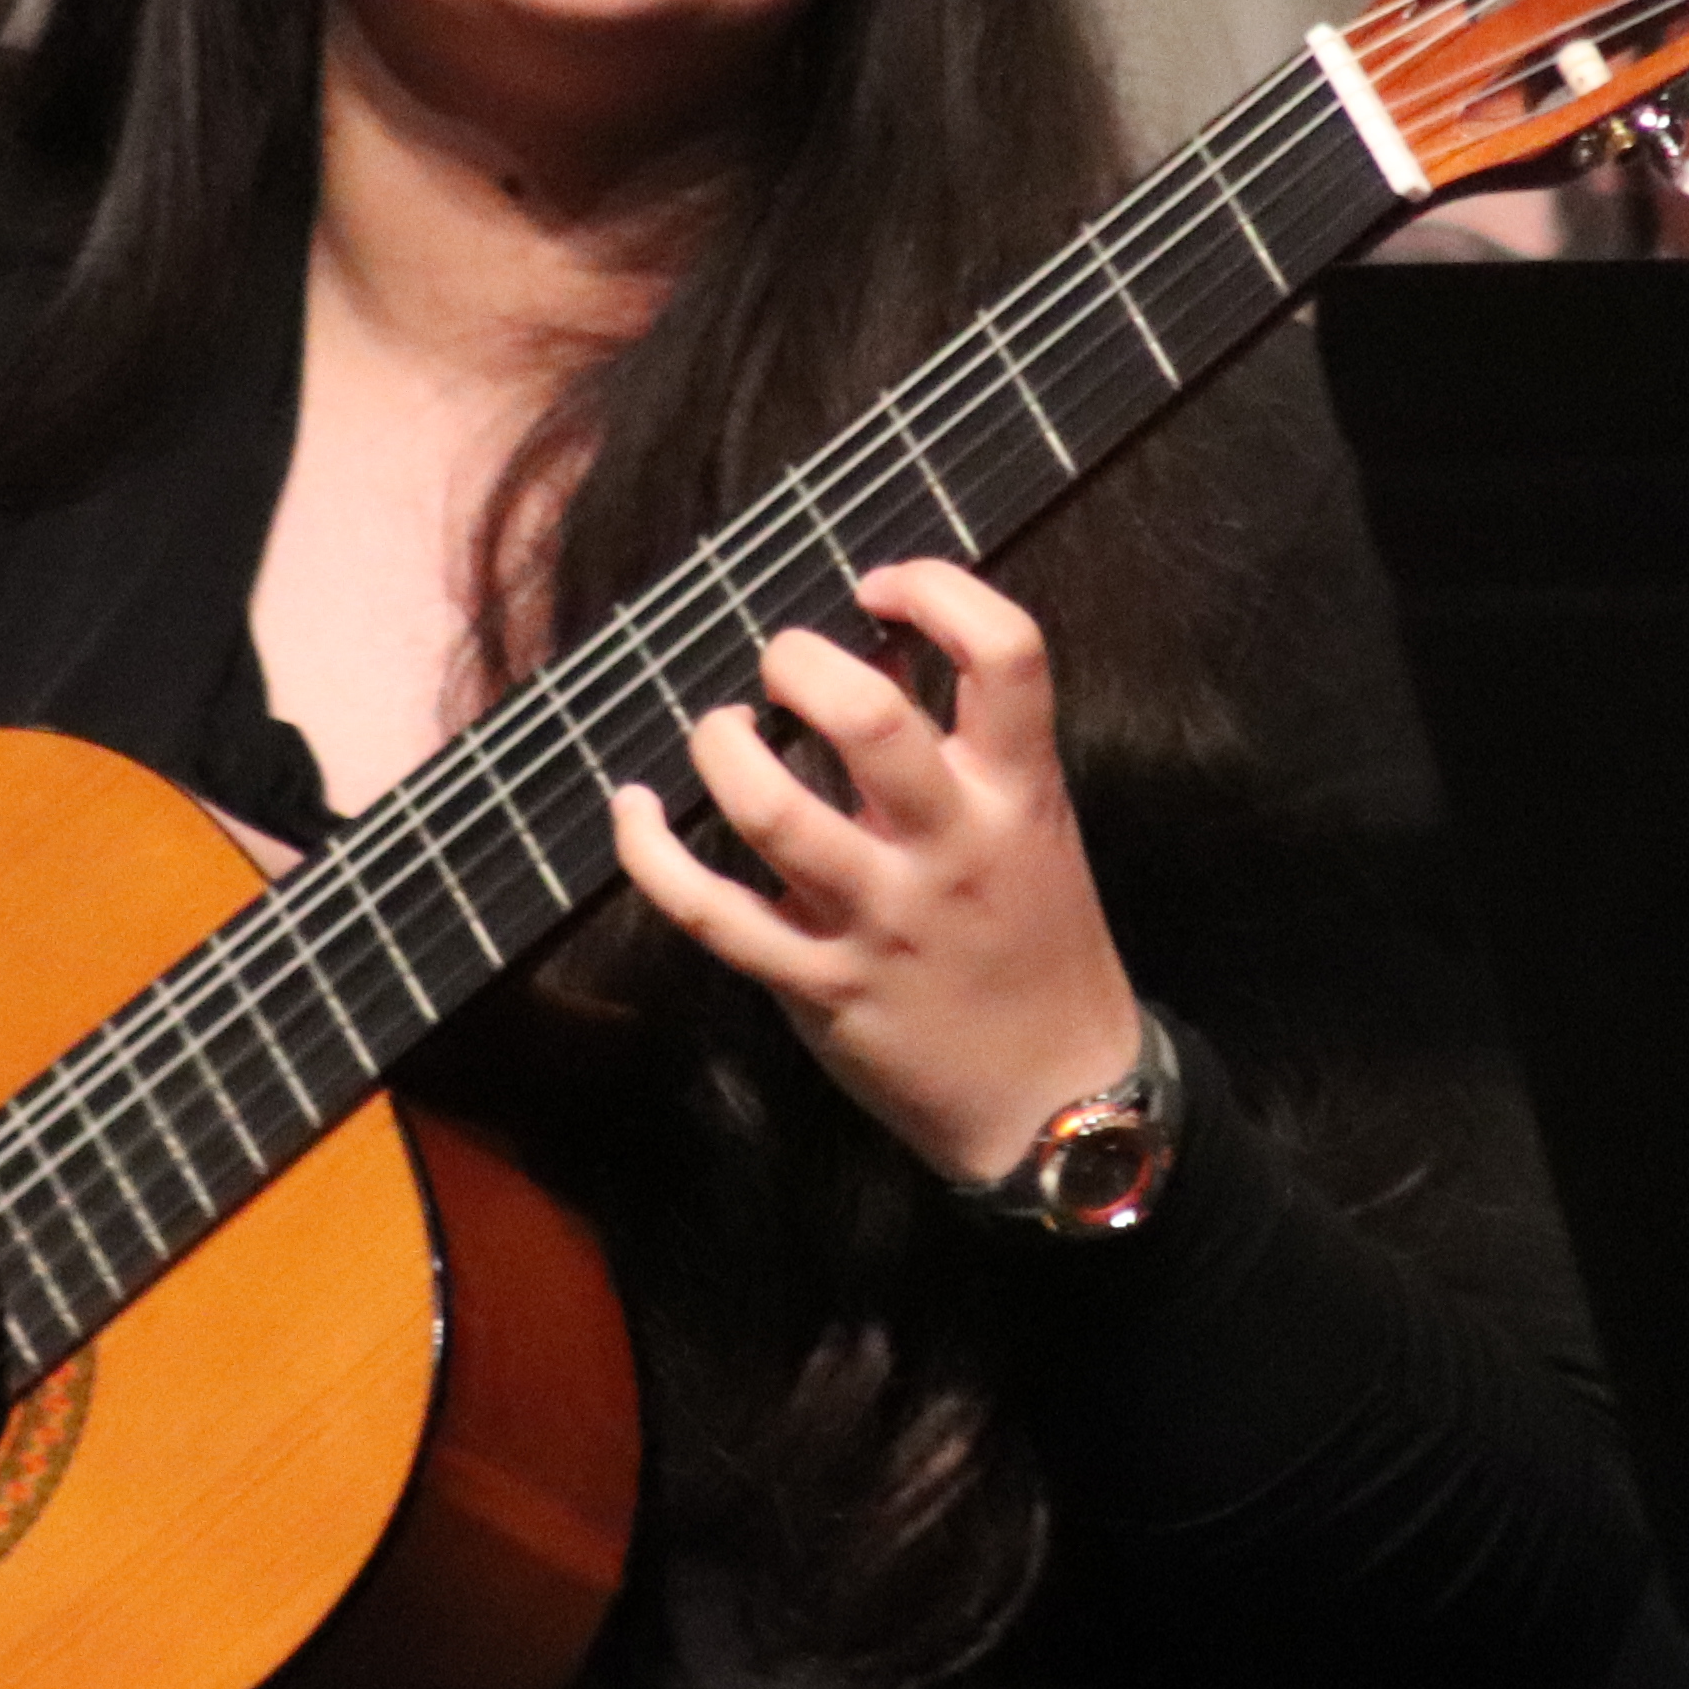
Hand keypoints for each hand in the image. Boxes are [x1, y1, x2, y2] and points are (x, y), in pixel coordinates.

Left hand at [613, 555, 1143, 1185]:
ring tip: (720, 734)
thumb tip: (876, 646)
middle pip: (867, 717)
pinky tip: (632, 809)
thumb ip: (961, 745)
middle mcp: (951, 847)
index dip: (934, 587)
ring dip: (722, 748)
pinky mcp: (818, 983)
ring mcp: (880, 919)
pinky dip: (650, 852)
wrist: (1057, 1101)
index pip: (1005, 650)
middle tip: (780, 668)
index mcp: (1019, 793)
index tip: (878, 588)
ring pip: (771, 810)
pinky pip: (711, 911)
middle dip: (798, 663)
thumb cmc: (1039, 943)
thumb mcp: (1033, 828)